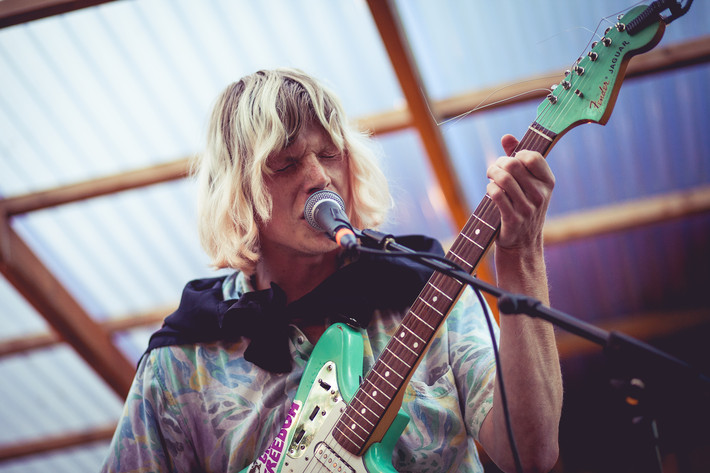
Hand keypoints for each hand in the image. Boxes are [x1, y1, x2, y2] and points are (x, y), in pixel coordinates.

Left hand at [486, 134, 554, 249]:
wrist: (523, 243)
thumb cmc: (523, 206)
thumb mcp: (528, 184)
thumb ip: (518, 157)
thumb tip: (507, 137)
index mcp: (548, 183)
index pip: (533, 157)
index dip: (517, 154)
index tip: (512, 160)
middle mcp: (541, 195)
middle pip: (513, 165)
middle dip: (498, 163)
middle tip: (494, 169)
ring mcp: (527, 208)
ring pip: (503, 179)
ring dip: (492, 174)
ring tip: (490, 176)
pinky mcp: (513, 219)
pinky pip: (496, 194)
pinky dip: (490, 188)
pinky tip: (491, 190)